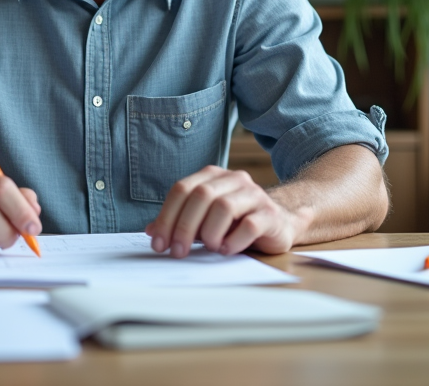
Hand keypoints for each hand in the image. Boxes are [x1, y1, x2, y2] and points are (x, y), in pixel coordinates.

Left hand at [145, 165, 299, 257]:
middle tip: (177, 252)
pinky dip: (233, 240)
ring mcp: (254, 195)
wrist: (278, 223)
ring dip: (210, 232)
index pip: (182, 189)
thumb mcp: (203, 220)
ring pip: (224, 206)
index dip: (167, 217)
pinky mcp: (270, 214)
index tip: (158, 244)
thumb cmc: (235, 222)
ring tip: (209, 247)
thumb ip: (179, 221)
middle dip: (184, 226)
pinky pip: (250, 225)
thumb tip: (151, 231)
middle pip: (201, 195)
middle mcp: (234, 180)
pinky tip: (226, 250)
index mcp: (213, 176)